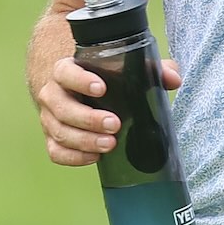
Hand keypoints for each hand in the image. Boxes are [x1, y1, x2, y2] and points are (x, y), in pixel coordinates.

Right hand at [37, 57, 180, 166]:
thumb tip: (173, 79)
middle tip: (114, 124)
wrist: (76, 87)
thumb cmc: (105, 75)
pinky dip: (74, 157)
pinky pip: (56, 152)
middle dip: (88, 118)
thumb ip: (152, 68)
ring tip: (109, 144)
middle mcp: (53, 94)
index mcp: (67, 70)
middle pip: (62, 107)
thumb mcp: (125, 66)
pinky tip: (95, 158)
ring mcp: (50, 117)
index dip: (80, 80)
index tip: (101, 89)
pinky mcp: (53, 138)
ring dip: (84, 141)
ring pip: (58, 131)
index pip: (65, 72)